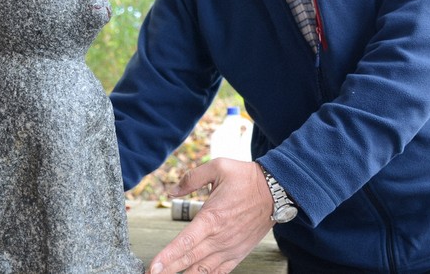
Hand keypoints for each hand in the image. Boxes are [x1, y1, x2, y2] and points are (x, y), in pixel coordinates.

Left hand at [147, 158, 274, 273]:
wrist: (276, 190)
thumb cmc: (246, 178)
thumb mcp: (218, 167)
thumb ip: (191, 178)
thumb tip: (171, 190)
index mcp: (212, 217)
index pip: (184, 243)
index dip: (166, 257)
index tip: (153, 267)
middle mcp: (220, 238)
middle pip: (188, 260)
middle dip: (168, 270)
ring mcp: (229, 248)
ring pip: (202, 270)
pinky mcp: (238, 253)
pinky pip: (219, 272)